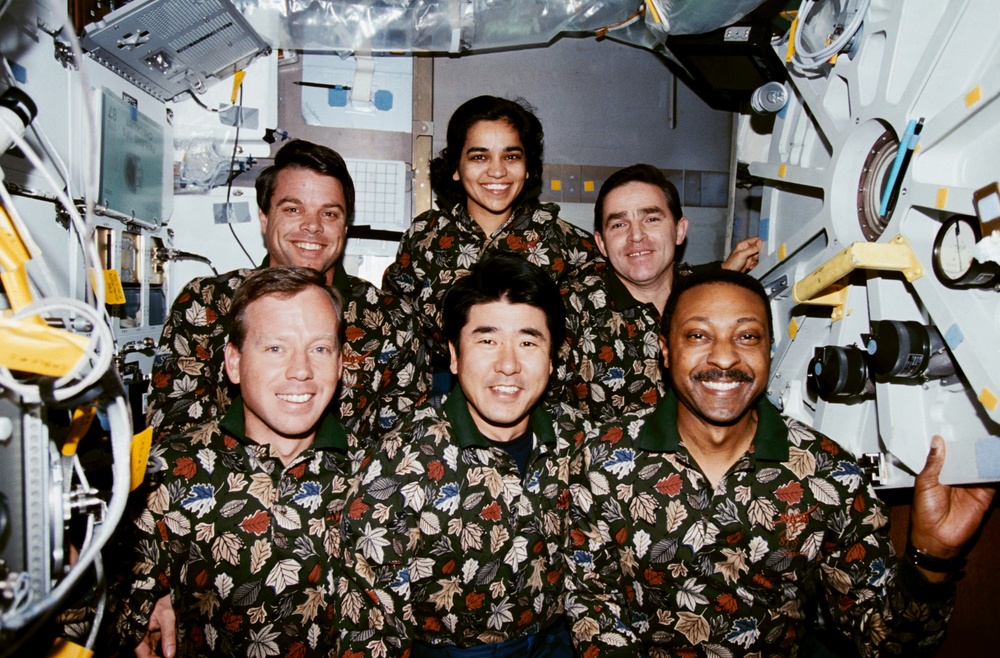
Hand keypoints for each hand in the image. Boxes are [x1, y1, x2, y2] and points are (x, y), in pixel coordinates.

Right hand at [135, 594, 176, 657]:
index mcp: (140, 631)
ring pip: (155, 649)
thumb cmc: (163, 598)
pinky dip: (167, 648)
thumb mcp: (167, 616)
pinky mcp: (158, 630)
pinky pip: (161, 643)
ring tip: (175, 656)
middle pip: (148, 653)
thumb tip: (170, 655)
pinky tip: (175, 651)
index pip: (143, 653)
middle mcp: (144, 634)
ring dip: (163, 654)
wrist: (167, 587)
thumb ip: (168, 635)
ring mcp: (151, 633)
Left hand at [722, 237, 761, 271]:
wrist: (729, 274)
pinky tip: (750, 266)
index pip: (754, 240)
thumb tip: (760, 242)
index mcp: (743, 245)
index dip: (760, 242)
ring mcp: (748, 256)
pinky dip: (755, 264)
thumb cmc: (732, 263)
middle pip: (758, 248)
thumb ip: (752, 249)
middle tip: (758, 256)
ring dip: (757, 259)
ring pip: (758, 256)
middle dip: (759, 253)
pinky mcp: (750, 263)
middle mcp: (746, 249)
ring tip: (752, 262)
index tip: (765, 245)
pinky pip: (756, 262)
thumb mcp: (742, 254)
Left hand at [909, 436, 994, 578]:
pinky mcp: (984, 496)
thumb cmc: (924, 513)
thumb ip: (934, 463)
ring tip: (993, 443)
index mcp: (940, 472)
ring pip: (982, 467)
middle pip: (969, 458)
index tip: (962, 426)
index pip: (951, 454)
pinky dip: (996, 472)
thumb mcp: (925, 483)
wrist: (937, 538)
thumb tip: (936, 441)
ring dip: (987, 457)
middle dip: (975, 447)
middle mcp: (957, 477)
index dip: (956, 442)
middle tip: (983, 431)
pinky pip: (993, 481)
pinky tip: (997, 461)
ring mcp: (971, 486)